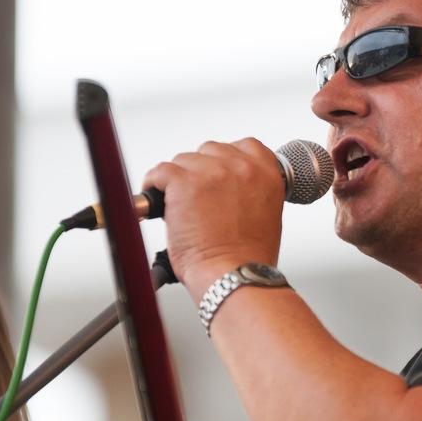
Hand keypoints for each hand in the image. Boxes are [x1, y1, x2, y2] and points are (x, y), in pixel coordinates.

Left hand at [142, 138, 284, 294]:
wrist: (233, 274)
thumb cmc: (248, 257)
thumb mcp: (267, 214)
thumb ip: (251, 191)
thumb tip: (228, 188)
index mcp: (267, 173)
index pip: (245, 146)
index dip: (225, 160)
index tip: (217, 172)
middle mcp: (242, 167)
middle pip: (210, 151)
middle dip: (201, 171)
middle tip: (196, 197)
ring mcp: (212, 171)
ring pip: (184, 160)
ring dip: (178, 180)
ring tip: (179, 205)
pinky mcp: (184, 182)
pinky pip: (161, 171)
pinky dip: (154, 184)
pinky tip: (157, 200)